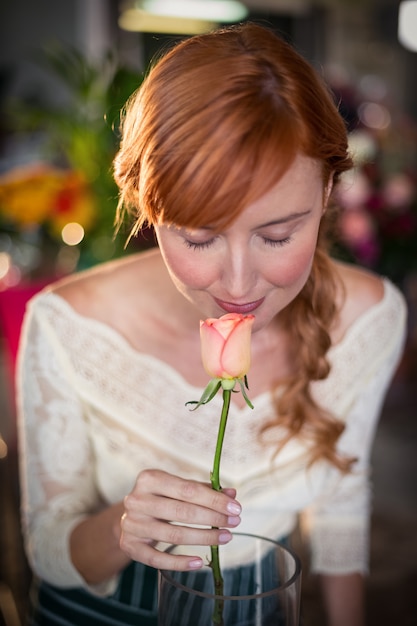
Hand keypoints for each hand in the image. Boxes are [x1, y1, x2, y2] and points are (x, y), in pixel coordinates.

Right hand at [119, 469, 240, 570]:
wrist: (129, 515)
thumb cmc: (160, 498)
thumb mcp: (178, 488)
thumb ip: (203, 490)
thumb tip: (232, 495)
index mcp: (150, 479)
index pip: (188, 489)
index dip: (214, 500)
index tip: (236, 508)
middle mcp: (137, 500)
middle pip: (182, 512)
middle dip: (212, 518)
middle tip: (234, 523)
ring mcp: (131, 524)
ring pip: (173, 535)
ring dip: (204, 538)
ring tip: (225, 537)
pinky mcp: (130, 545)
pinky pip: (157, 559)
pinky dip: (180, 562)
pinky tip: (199, 561)